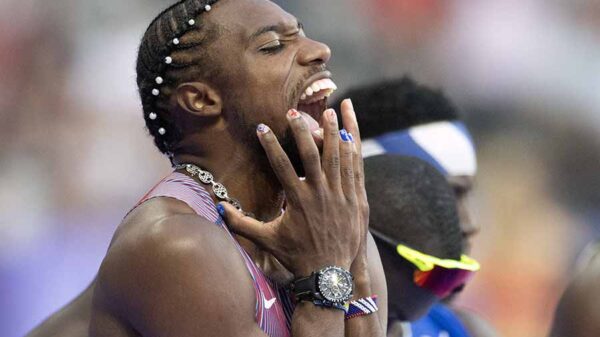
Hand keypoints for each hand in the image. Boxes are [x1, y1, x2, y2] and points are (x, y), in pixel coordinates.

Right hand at [220, 102, 365, 276]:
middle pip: (311, 154)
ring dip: (332, 133)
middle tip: (295, 111)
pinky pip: (354, 170)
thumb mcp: (266, 240)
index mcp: (297, 201)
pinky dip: (351, 151)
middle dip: (302, 130)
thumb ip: (241, 224)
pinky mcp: (355, 200)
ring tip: (329, 112)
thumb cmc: (295, 256)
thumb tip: (218, 209)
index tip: (261, 127)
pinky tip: (349, 136)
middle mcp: (320, 194)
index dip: (270, 145)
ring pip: (337, 157)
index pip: (280, 165)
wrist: (329, 274)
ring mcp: (340, 196)